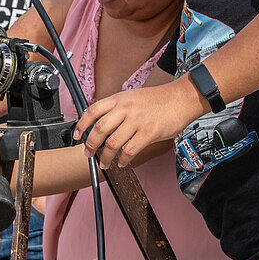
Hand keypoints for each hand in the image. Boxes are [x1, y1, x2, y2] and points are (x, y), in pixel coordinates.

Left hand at [74, 80, 203, 168]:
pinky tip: (122, 163)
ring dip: (106, 157)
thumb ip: (118, 108)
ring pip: (113, 143)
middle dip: (90, 145)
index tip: (77, 135)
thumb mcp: (132, 96)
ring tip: (105, 163)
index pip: (93, 111)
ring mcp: (136, 121)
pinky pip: (130, 150)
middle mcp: (125, 108)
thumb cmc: (158, 99)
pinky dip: (123, 160)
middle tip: (88, 154)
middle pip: (99, 129)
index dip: (81, 124)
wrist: (181, 98)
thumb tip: (102, 125)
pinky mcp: (148, 133)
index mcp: (119, 99)